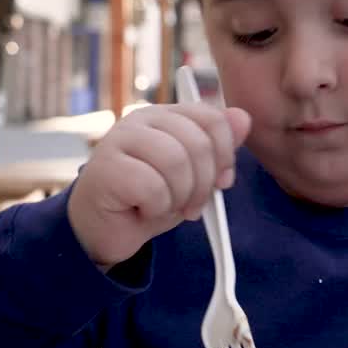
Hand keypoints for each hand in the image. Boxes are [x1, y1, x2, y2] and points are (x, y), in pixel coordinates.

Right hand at [67, 104, 250, 267]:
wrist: (106, 232)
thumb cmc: (149, 200)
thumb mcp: (194, 176)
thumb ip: (218, 148)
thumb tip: (243, 118)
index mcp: (166, 115)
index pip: (212, 118)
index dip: (225, 155)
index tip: (220, 181)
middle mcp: (140, 119)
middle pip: (198, 142)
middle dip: (203, 184)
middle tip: (191, 205)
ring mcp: (118, 139)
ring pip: (176, 162)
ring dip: (179, 196)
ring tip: (165, 207)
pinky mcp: (104, 167)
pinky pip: (152, 186)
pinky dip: (156, 208)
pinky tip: (143, 210)